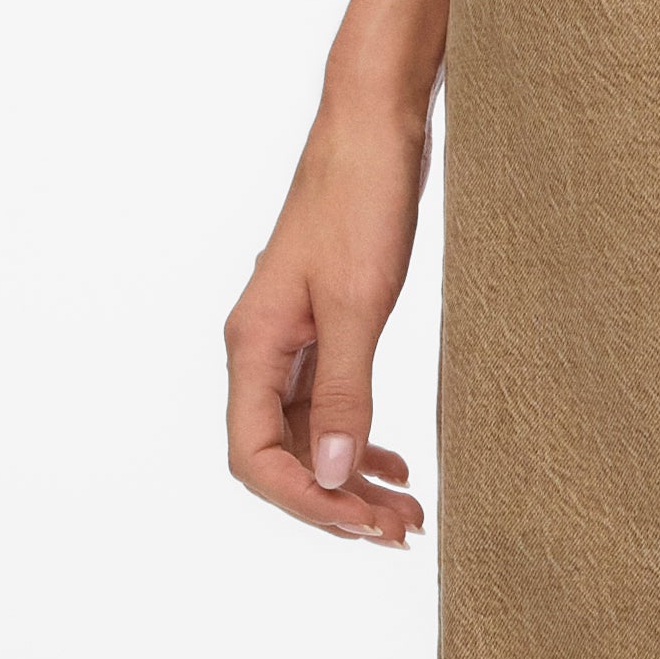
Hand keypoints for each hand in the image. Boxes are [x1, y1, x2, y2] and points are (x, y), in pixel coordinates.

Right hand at [226, 89, 430, 546]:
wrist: (374, 126)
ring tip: (407, 514)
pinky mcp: (324, 326)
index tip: (363, 524)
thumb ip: (347, 391)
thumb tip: (336, 474)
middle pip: (282, 456)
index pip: (255, 457)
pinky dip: (361, 440)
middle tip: (400, 532)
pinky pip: (331, 404)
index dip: (306, 501)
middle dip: (336, 502)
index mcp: (252, 344)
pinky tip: (395, 463)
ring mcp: (292, 340)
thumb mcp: (358, 303)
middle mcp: (261, 348)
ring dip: (353, 480)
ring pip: (310, 435)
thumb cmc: (360, 199)